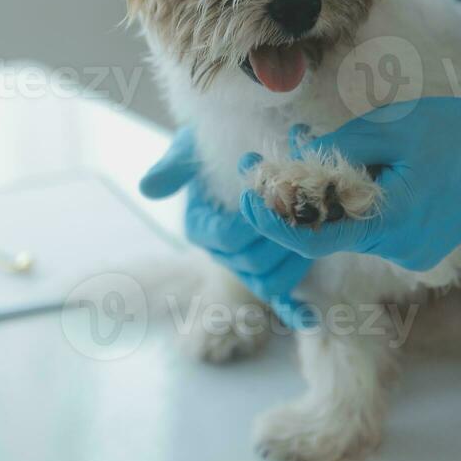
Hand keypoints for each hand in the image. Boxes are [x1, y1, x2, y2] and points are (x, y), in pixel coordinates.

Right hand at [139, 128, 313, 327]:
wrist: (248, 152)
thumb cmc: (219, 149)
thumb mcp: (194, 147)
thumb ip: (174, 165)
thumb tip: (148, 188)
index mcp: (201, 227)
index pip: (227, 237)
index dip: (253, 221)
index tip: (273, 196)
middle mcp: (220, 253)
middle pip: (251, 262)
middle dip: (279, 238)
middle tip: (302, 210)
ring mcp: (244, 267)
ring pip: (269, 281)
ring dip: (293, 258)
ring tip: (312, 231)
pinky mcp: (268, 273)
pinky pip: (281, 296)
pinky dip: (294, 303)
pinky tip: (308, 313)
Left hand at [239, 97, 460, 270]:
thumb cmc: (453, 131)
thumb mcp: (391, 126)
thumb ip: (339, 145)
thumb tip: (297, 153)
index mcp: (391, 221)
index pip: (314, 237)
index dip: (273, 220)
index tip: (245, 195)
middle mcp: (399, 249)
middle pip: (328, 233)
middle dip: (292, 203)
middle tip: (261, 171)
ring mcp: (411, 254)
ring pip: (350, 231)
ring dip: (326, 202)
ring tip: (314, 160)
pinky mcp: (418, 250)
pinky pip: (373, 231)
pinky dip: (354, 208)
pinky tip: (359, 178)